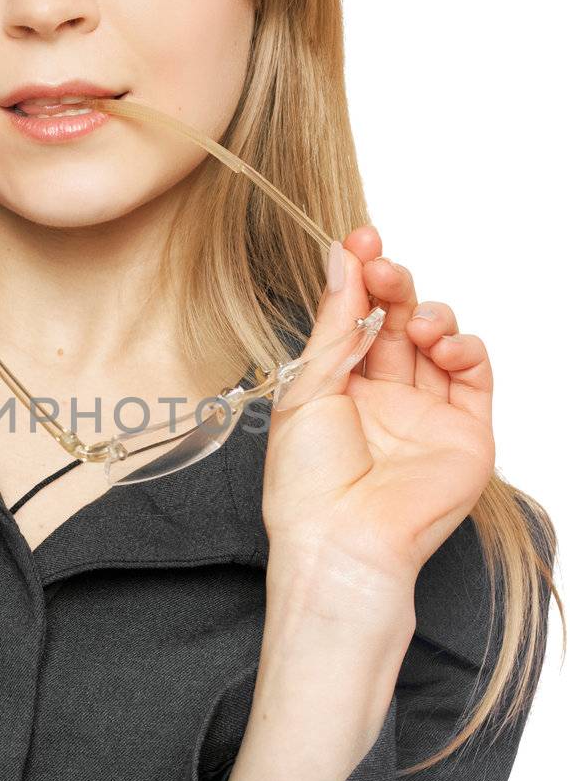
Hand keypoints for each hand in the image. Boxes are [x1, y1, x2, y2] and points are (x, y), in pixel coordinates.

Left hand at [260, 225, 495, 593]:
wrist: (341, 541)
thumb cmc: (307, 480)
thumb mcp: (308, 388)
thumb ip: (334, 323)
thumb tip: (342, 256)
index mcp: (337, 385)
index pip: (356, 315)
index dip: (360, 274)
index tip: (360, 238)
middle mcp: (383, 395)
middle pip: (398, 319)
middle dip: (393, 283)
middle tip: (383, 265)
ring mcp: (426, 412)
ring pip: (439, 339)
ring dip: (429, 314)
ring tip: (414, 323)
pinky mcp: (465, 431)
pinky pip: (474, 374)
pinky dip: (466, 348)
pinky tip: (444, 345)